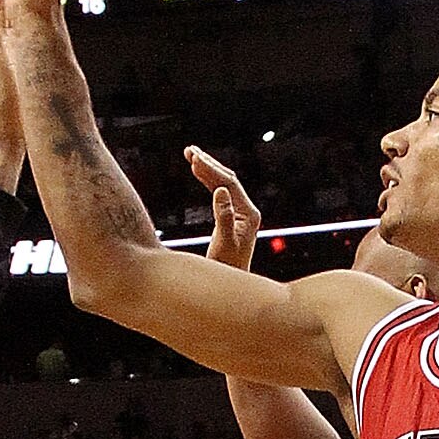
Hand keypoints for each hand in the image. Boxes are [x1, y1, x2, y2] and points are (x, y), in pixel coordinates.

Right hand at [190, 146, 260, 267]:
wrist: (230, 287)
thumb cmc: (227, 270)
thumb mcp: (223, 245)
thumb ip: (223, 218)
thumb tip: (221, 191)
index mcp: (248, 215)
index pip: (230, 184)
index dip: (211, 170)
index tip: (194, 159)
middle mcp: (247, 212)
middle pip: (228, 180)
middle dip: (209, 164)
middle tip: (189, 151)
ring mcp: (240, 214)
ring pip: (224, 184)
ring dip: (207, 169)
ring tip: (190, 156)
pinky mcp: (232, 219)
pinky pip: (220, 193)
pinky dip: (207, 181)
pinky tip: (198, 173)